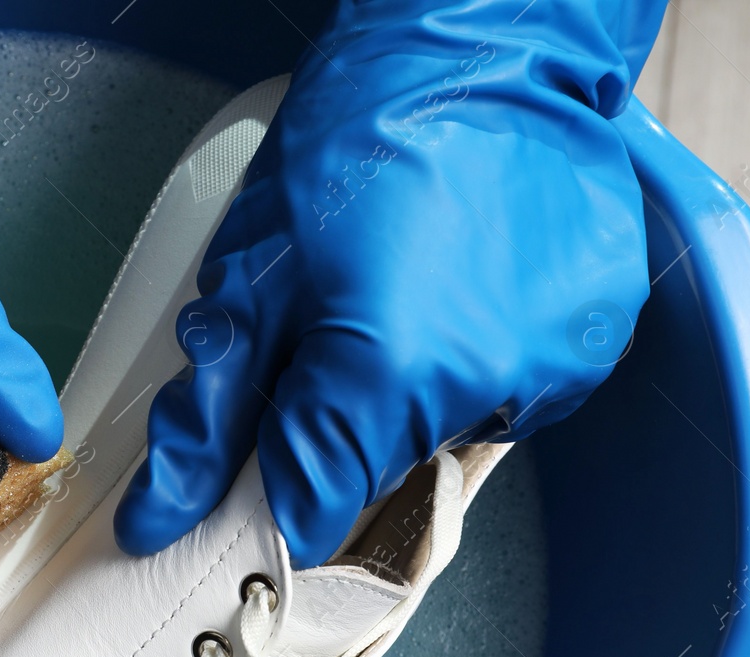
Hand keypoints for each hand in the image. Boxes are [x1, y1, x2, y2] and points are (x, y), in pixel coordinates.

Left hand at [115, 0, 659, 565]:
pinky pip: (507, 391)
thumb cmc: (354, 140)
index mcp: (384, 377)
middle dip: (335, 419)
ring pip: (440, 431)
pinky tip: (463, 283)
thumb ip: (204, 414)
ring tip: (404, 287)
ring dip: (408, 389)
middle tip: (331, 324)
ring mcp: (549, 368)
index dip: (269, 493)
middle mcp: (480, 387)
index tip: (254, 462)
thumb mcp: (247, 278)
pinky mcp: (591, 344)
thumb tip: (158, 516)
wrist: (483, 46)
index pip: (310, 512)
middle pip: (374, 469)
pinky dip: (475, 356)